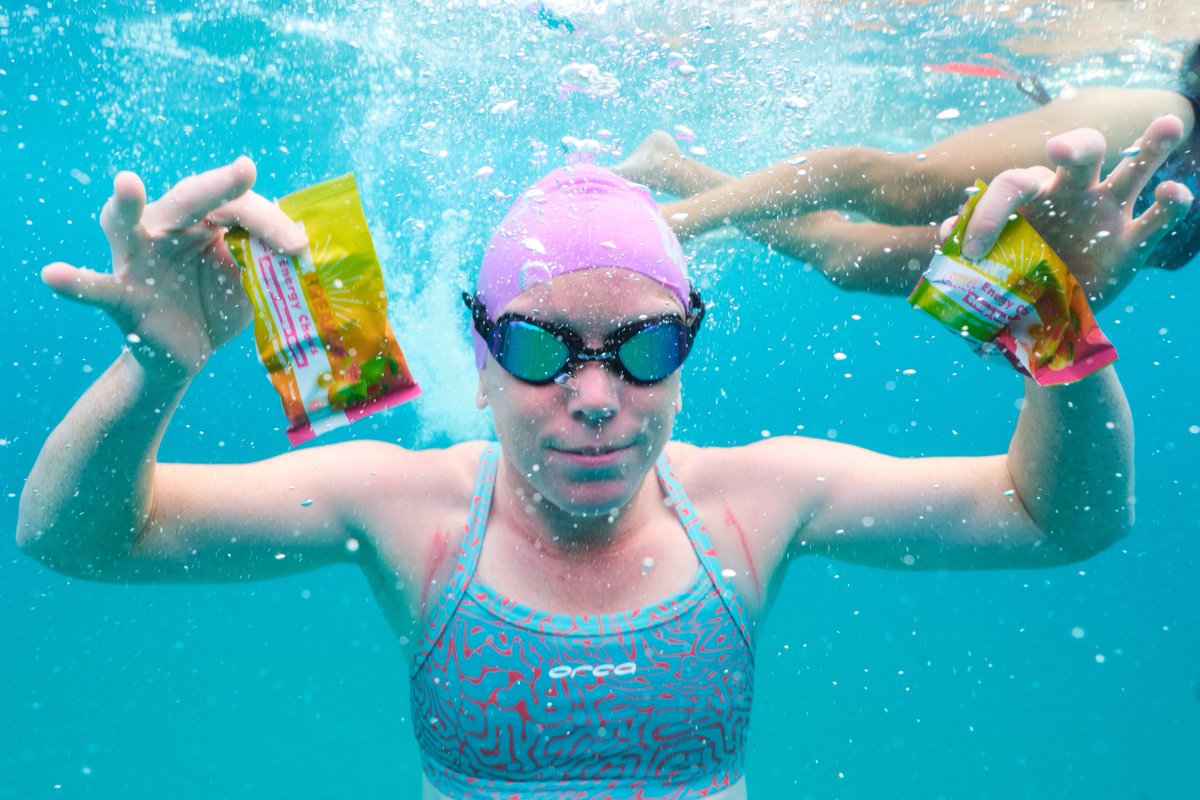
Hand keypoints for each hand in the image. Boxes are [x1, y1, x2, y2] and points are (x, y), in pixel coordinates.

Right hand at [42, 157, 306, 385]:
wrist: (184, 356)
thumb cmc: (214, 305)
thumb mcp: (248, 282)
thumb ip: (267, 262)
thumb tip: (298, 245)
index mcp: (201, 220)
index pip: (236, 207)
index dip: (269, 222)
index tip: (299, 245)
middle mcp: (165, 228)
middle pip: (190, 198)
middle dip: (219, 185)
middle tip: (246, 170)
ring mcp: (137, 259)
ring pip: (127, 225)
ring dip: (127, 204)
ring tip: (126, 183)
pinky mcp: (121, 297)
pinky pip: (95, 288)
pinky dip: (74, 282)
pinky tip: (53, 275)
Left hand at [958, 115, 1193, 310]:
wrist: (1043, 311)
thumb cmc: (1012, 275)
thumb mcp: (984, 266)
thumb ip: (967, 249)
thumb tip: (946, 234)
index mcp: (1031, 195)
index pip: (1011, 185)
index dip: (987, 213)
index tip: (971, 252)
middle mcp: (1072, 193)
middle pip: (1081, 152)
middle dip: (1074, 145)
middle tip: (1060, 150)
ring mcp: (1107, 213)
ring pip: (1132, 170)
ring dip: (1153, 146)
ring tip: (1168, 125)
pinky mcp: (1132, 242)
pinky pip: (1157, 219)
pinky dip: (1170, 203)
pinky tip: (1172, 192)